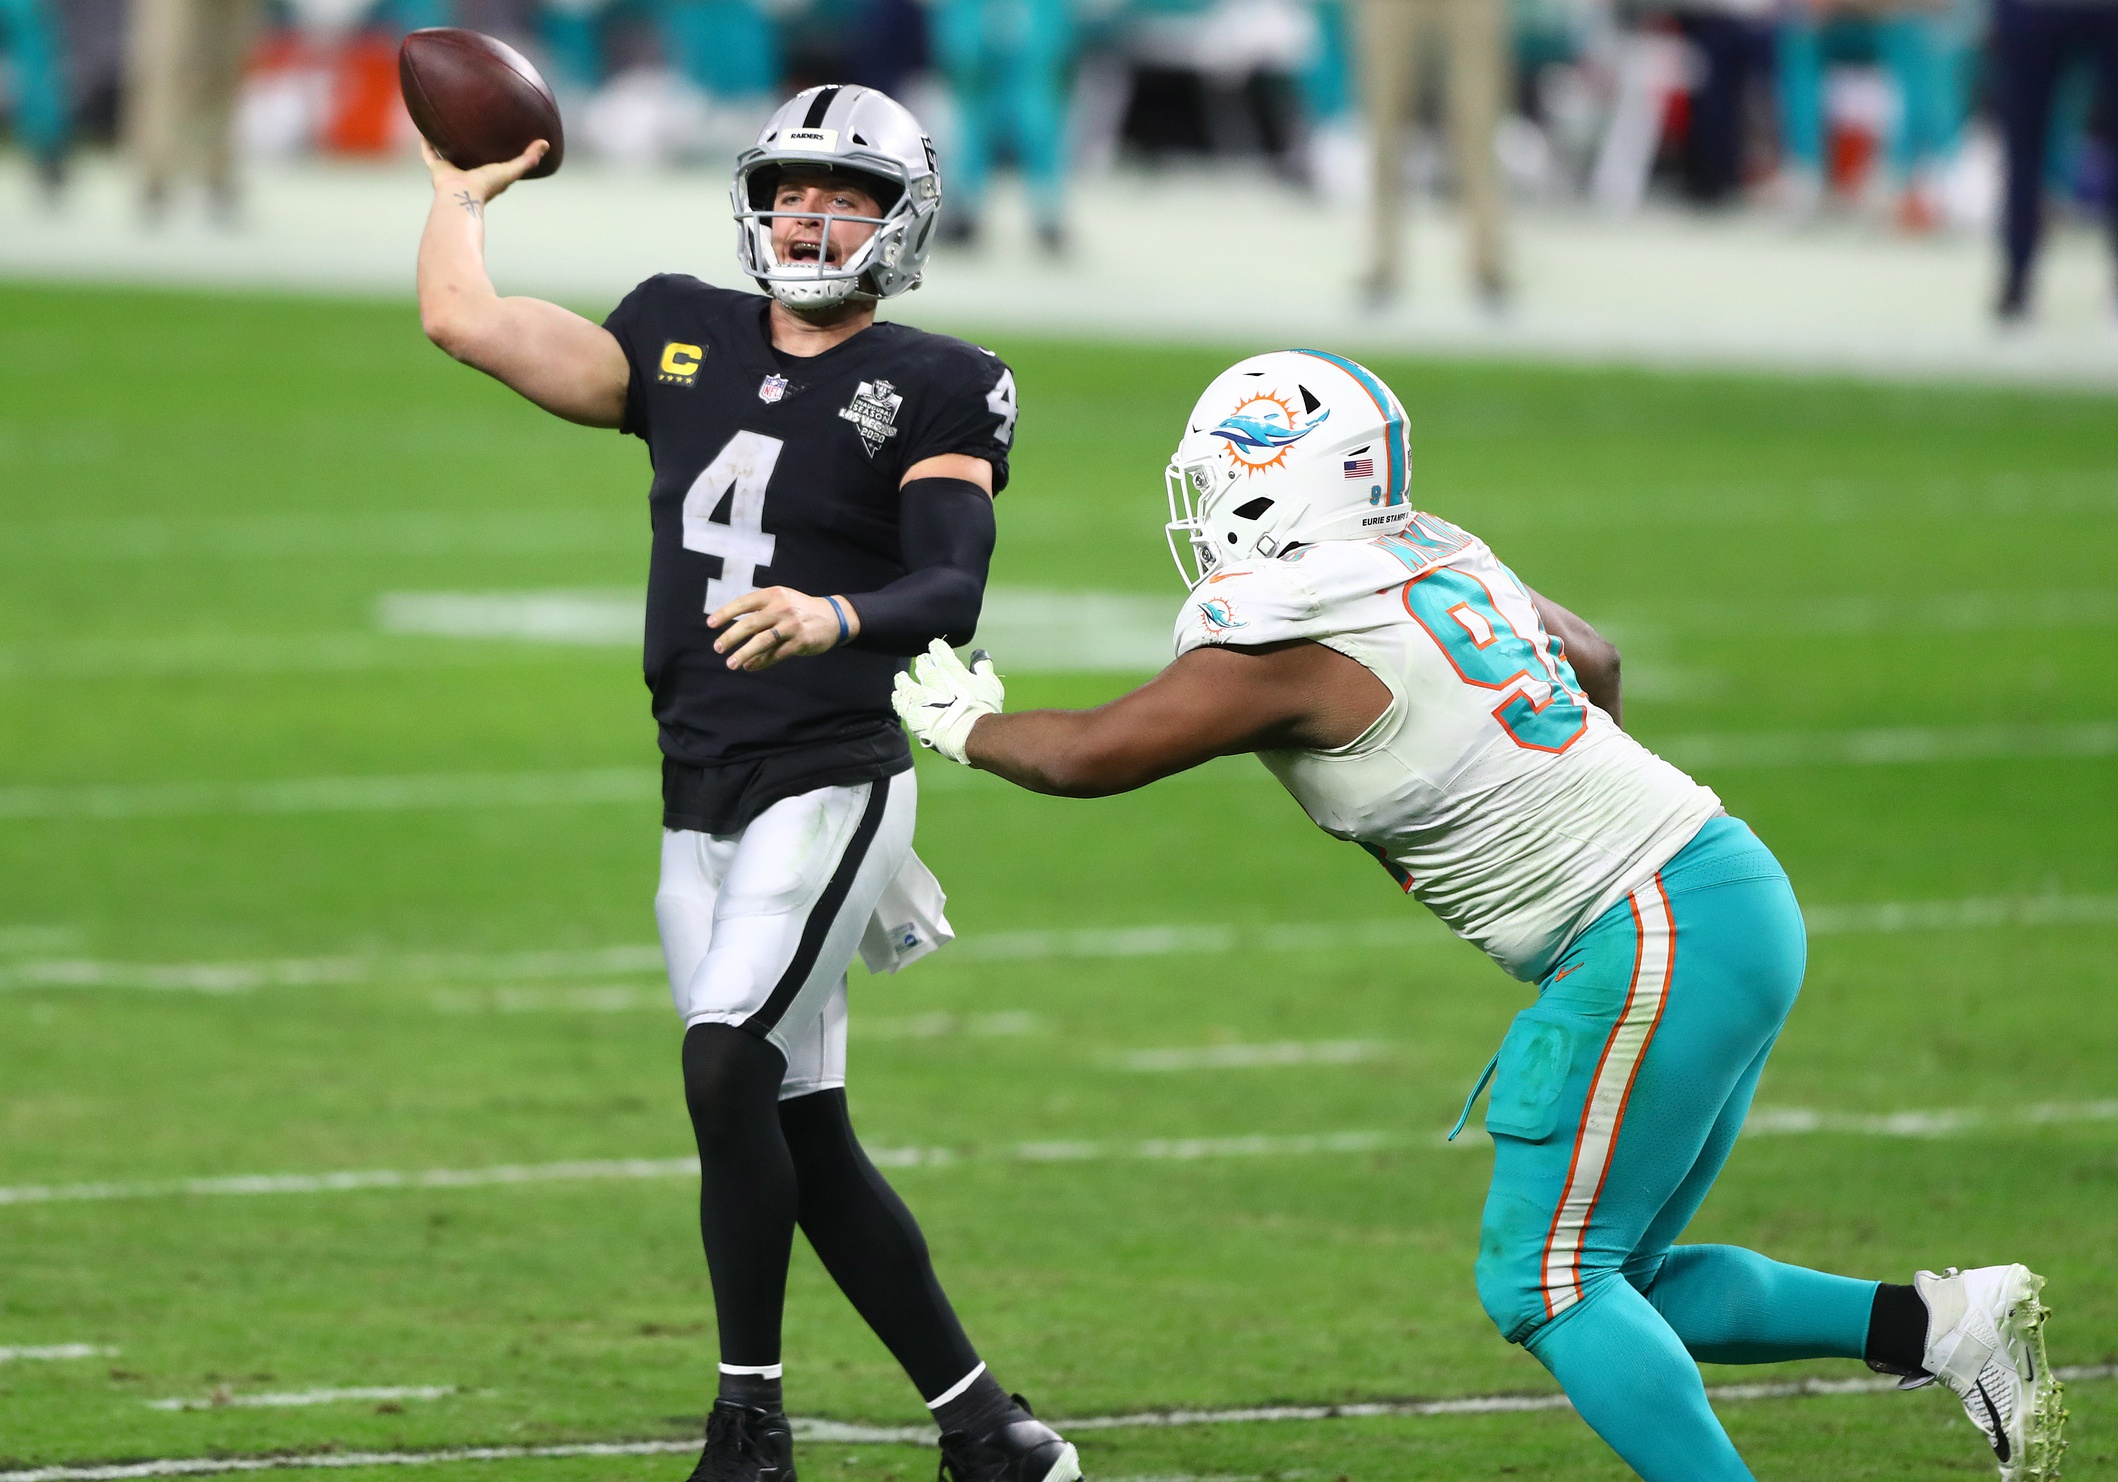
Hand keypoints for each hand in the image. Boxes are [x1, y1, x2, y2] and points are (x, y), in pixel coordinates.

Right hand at [423, 138, 547, 207]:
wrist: (462, 195)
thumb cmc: (487, 186)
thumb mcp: (512, 170)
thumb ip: (528, 159)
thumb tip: (546, 143)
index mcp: (485, 176)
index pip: (492, 163)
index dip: (497, 152)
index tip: (499, 138)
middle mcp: (467, 173)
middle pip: (468, 157)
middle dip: (469, 145)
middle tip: (470, 126)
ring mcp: (451, 171)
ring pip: (447, 153)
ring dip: (445, 141)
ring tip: (443, 123)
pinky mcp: (437, 169)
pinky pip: (429, 152)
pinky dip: (425, 141)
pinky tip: (424, 126)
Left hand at [708, 586, 854, 671]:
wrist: (832, 617)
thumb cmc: (799, 609)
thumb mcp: (781, 599)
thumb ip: (760, 608)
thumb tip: (732, 623)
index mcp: (773, 595)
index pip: (744, 603)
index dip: (726, 613)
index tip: (711, 624)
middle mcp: (781, 608)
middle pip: (750, 624)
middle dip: (731, 637)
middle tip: (717, 647)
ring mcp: (791, 626)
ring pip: (762, 642)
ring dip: (744, 654)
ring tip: (731, 664)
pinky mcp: (800, 642)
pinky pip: (776, 654)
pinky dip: (761, 662)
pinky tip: (750, 667)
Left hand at [892, 640, 1003, 764]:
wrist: (970, 733)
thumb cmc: (983, 709)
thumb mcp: (990, 684)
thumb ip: (983, 668)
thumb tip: (980, 656)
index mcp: (951, 667)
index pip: (939, 648)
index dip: (936, 647)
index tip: (935, 647)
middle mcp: (932, 677)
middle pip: (922, 663)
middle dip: (924, 663)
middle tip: (923, 664)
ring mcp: (920, 693)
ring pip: (906, 681)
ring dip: (904, 679)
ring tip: (902, 677)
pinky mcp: (911, 711)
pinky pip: (900, 700)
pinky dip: (899, 697)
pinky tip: (898, 695)